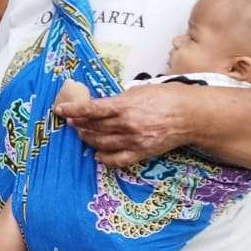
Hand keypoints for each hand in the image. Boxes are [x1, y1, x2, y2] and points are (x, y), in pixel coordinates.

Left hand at [54, 83, 191, 167]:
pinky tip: (97, 154)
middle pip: (93, 127)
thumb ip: (119, 99)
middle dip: (78, 124)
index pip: (91, 109)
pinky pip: (117, 160)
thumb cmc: (166, 98)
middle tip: (70, 121)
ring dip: (88, 139)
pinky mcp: (142, 153)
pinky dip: (104, 158)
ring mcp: (134, 140)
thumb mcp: (139, 90)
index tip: (60, 109)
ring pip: (101, 144)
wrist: (190, 115)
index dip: (73, 109)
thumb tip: (100, 104)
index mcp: (126, 105)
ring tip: (82, 134)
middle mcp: (127, 124)